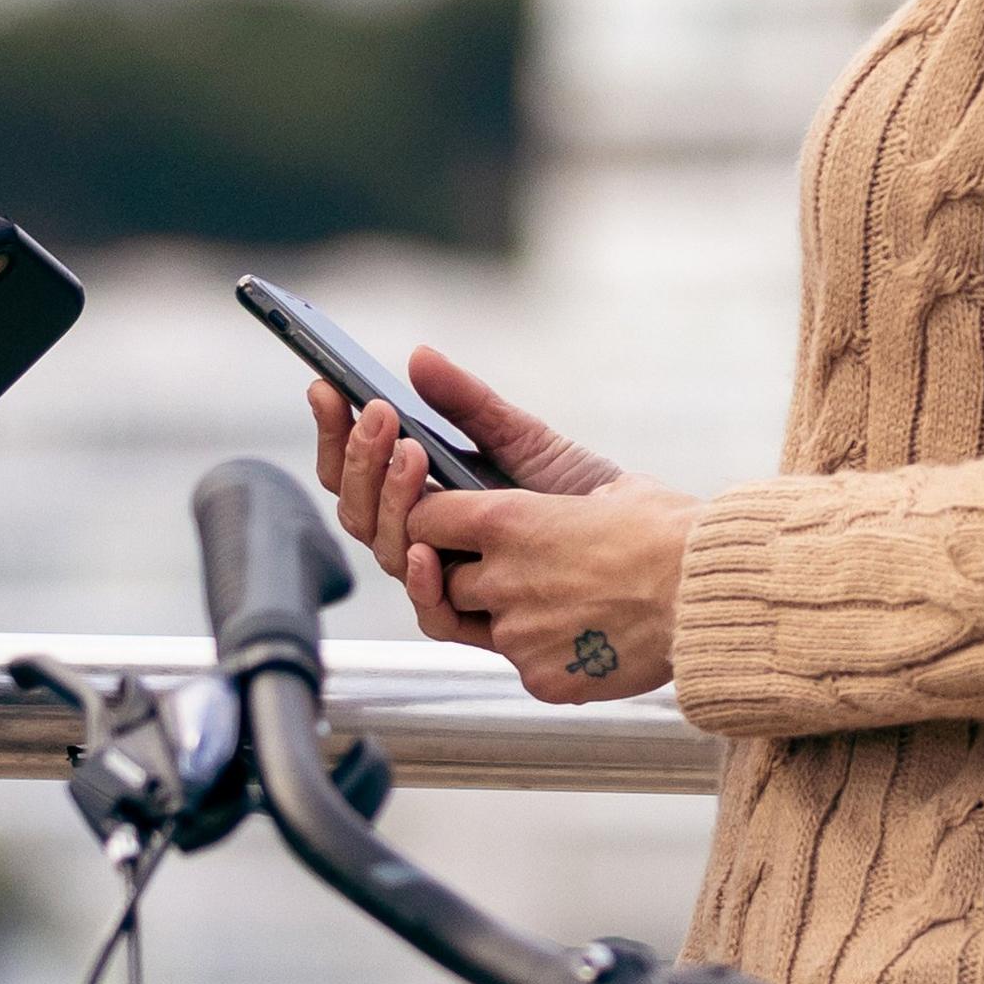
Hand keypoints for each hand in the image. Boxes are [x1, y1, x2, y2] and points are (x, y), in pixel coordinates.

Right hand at [315, 356, 618, 634]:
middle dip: (359, 459)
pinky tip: (422, 545)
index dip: (335, 432)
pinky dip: (419, 577)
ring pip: (386, 553)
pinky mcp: (483, 627)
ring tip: (408, 453)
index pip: (360, 471)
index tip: (325, 388)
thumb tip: (417, 356)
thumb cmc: (595, 502)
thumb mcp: (529, 442)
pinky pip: (432, 614)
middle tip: (377, 416)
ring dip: (388, 499)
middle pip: (360, 511)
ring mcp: (451, 586)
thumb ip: (471, 405)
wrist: (658, 558)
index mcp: (432, 501)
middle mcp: (430, 545)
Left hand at [323, 351, 687, 704]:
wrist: (722, 594)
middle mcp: (502, 583)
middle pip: (439, 579)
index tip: (454, 517)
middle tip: (518, 558)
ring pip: (475, 627)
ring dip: (502, 608)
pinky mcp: (547, 679)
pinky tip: (587, 623)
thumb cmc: (661, 524)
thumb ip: (488, 415)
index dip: (432, 520)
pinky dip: (545, 646)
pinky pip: (521, 664)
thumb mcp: (570, 458)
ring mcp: (522, 638)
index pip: (421, 523)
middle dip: (464, 568)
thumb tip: (420, 358)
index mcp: (508, 522)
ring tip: (557, 589)